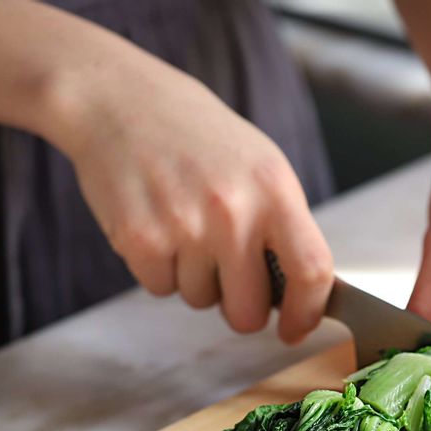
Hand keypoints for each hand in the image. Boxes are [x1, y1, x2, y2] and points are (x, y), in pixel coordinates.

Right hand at [53, 47, 332, 343]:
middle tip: (226, 276)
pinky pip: (160, 289)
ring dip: (194, 278)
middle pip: (248, 312)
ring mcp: (184, 226)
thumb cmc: (198, 139)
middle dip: (239, 309)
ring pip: (200, 301)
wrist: (119, 101)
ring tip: (183, 223)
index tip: (294, 330)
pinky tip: (156, 224)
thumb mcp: (260, 167)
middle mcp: (233, 210)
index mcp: (275, 190)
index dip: (306, 313)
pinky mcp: (139, 238)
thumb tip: (299, 296)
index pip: (311, 271)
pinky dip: (159, 269)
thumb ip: (283, 228)